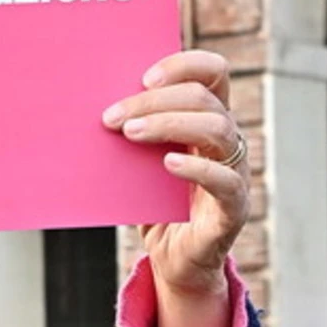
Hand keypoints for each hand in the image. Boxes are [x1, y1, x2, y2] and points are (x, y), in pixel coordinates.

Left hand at [104, 50, 247, 299]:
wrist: (172, 261)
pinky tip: (167, 163)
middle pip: (204, 98)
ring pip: (217, 129)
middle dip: (155, 101)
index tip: (143, 76)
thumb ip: (131, 133)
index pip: (213, 72)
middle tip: (112, 116)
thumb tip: (91, 107)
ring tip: (130, 133)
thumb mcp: (139, 163)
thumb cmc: (154, 204)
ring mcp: (235, 171)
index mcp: (208, 119)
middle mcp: (227, 139)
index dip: (184, 65)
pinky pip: (225, 180)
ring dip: (170, 124)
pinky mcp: (234, 207)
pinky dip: (196, 168)